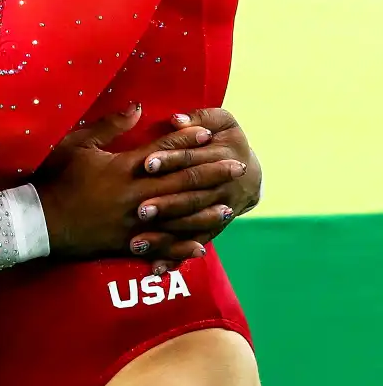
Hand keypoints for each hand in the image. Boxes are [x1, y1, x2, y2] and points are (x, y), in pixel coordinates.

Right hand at [35, 106, 248, 270]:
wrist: (37, 222)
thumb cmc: (53, 179)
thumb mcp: (76, 145)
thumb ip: (109, 126)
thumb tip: (138, 107)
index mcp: (122, 168)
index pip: (163, 151)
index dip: (187, 140)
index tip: (209, 134)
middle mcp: (134, 195)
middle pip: (181, 182)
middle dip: (211, 174)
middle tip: (237, 167)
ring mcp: (132, 222)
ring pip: (177, 218)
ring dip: (205, 212)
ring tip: (229, 207)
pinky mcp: (125, 243)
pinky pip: (160, 247)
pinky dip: (181, 248)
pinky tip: (201, 247)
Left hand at [130, 108, 261, 266]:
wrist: (248, 171)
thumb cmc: (225, 139)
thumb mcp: (221, 121)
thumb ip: (199, 116)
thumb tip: (176, 119)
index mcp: (220, 155)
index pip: (190, 158)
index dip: (170, 159)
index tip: (146, 163)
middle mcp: (218, 187)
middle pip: (189, 196)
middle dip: (166, 204)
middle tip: (140, 210)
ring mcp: (214, 212)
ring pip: (189, 226)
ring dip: (165, 237)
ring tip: (137, 243)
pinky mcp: (208, 229)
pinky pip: (192, 245)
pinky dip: (176, 258)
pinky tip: (157, 269)